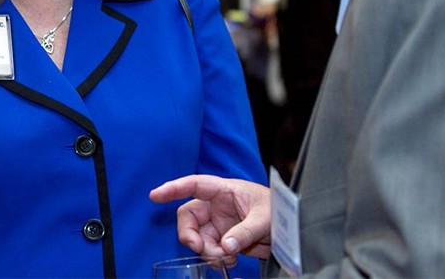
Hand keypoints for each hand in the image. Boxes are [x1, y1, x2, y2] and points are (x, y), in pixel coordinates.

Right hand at [150, 174, 271, 259]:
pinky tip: (229, 260)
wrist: (290, 226)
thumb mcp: (264, 218)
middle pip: (188, 217)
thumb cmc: (278, 209)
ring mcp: (218, 223)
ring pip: (196, 237)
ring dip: (206, 251)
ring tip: (226, 258)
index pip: (194, 185)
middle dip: (190, 235)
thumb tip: (225, 246)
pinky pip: (208, 249)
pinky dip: (214, 257)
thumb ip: (244, 232)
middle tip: (201, 248)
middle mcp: (216, 205)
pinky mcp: (222, 238)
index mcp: (224, 190)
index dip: (173, 189)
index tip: (154, 196)